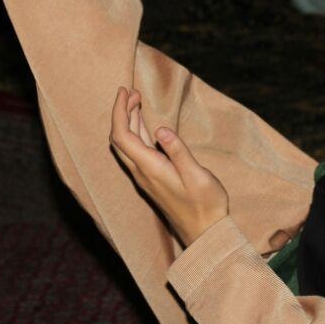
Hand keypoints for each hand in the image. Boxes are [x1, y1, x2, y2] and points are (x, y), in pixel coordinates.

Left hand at [109, 87, 229, 246]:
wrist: (205, 232)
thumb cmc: (205, 205)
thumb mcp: (197, 176)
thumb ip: (178, 152)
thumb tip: (161, 129)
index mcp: (150, 168)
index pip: (122, 136)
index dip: (119, 111)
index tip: (125, 91)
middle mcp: (142, 173)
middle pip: (120, 139)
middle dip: (121, 112)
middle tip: (132, 92)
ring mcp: (146, 177)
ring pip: (128, 145)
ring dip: (129, 122)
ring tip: (136, 101)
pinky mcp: (153, 180)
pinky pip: (137, 152)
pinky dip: (137, 133)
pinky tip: (146, 126)